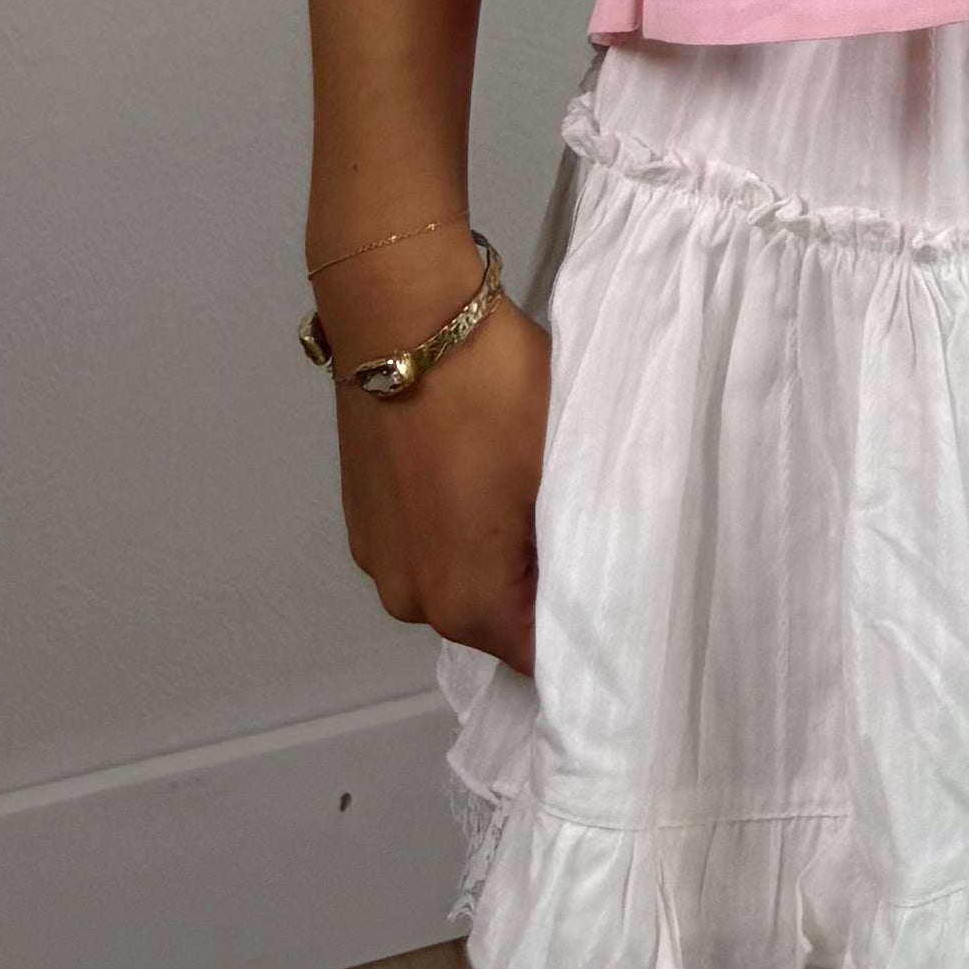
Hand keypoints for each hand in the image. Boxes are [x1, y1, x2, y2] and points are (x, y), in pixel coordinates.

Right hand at [330, 290, 550, 669]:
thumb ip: (573, 546)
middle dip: (533, 585)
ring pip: (456, 579)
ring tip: (525, 494)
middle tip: (575, 527)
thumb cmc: (494, 392)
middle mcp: (411, 600)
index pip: (536, 653)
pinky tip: (479, 477)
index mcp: (465, 603)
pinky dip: (454, 526)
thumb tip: (585, 578)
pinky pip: (424, 544)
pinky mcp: (361, 518)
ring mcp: (378, 560)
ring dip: (491, 555)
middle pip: (492, 619)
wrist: (405, 316)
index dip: (576, 625)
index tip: (608, 593)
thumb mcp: (560, 468)